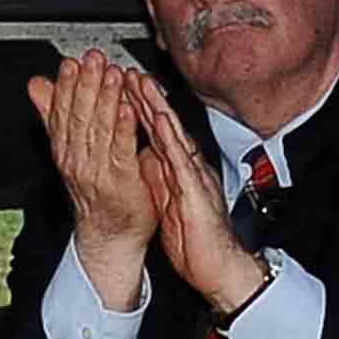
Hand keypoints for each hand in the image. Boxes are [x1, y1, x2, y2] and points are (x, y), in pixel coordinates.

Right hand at [27, 46, 160, 308]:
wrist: (111, 235)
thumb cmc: (97, 190)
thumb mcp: (69, 149)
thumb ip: (54, 115)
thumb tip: (37, 84)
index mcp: (65, 149)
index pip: (61, 111)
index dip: (66, 86)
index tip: (71, 62)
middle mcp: (77, 159)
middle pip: (79, 116)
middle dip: (86, 85)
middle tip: (94, 59)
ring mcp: (98, 171)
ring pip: (99, 129)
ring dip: (106, 99)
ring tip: (112, 75)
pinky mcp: (121, 182)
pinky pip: (121, 150)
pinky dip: (124, 128)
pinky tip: (128, 107)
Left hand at [129, 76, 268, 317]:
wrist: (218, 267)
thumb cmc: (196, 239)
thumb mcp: (167, 201)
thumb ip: (155, 177)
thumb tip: (138, 158)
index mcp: (178, 170)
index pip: (156, 133)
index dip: (138, 108)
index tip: (120, 85)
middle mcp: (187, 168)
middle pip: (164, 127)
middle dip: (145, 98)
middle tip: (126, 71)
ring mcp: (193, 176)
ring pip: (173, 135)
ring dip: (158, 108)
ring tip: (141, 83)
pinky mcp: (196, 191)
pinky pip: (182, 161)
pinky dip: (172, 139)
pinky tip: (163, 121)